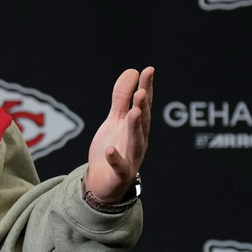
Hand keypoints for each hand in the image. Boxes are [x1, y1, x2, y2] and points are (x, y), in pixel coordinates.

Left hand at [84, 67, 154, 202]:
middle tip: (142, 92)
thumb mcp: (115, 120)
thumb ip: (122, 97)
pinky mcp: (119, 174)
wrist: (103, 181)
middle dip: (143, 107)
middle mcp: (138, 141)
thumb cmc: (113, 147)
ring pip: (135, 142)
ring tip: (133, 112)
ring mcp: (131, 158)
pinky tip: (110, 150)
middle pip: (142, 122)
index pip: (143, 104)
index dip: (146, 87)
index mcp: (137, 127)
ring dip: (135, 127)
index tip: (148, 70)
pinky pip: (119, 167)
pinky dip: (116, 158)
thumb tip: (132, 71)